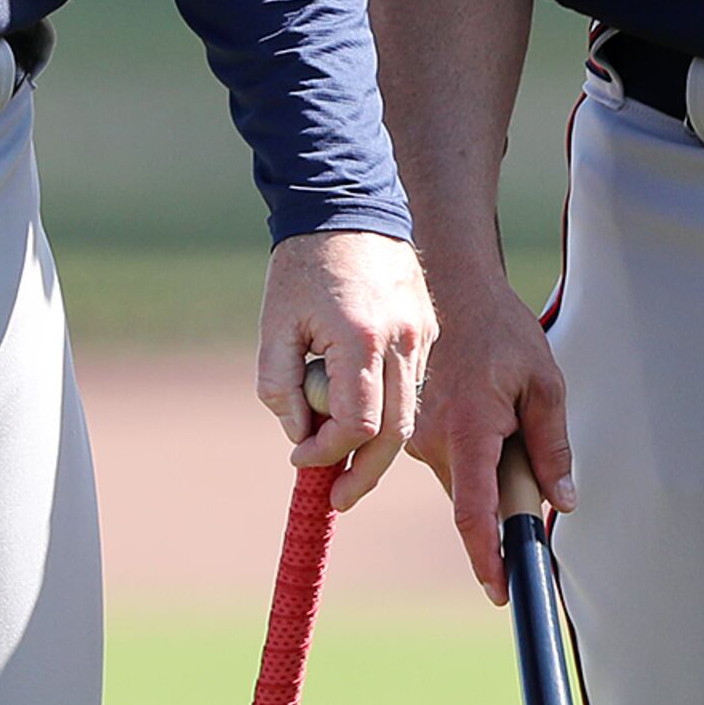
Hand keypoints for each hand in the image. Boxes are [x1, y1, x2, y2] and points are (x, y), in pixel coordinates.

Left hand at [257, 228, 430, 510]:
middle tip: (337, 498)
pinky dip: (388, 410)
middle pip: (394, 433)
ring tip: (345, 467)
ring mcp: (423, 335)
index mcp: (362, 339)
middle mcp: (403, 341)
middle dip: (363, 472)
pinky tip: (361, 418)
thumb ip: (282, 390)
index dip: (326, 452)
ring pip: (409, 414)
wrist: (347, 205)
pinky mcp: (427, 330)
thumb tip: (303, 435)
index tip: (300, 458)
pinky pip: (411, 385)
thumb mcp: (275, 329)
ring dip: (377, 446)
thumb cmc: (304, 266)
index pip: (356, 424)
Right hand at [410, 265, 571, 606]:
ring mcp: (416, 437)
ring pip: (461, 483)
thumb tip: (564, 501)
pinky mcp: (413, 431)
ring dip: (489, 471)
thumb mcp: (544, 383)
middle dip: (501, 505)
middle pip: (471, 504)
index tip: (502, 592)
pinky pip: (450, 462)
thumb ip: (552, 446)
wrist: (449, 288)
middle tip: (529, 459)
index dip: (488, 559)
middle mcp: (432, 440)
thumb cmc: (500, 331)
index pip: (475, 513)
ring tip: (506, 409)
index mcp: (468, 429)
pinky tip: (486, 408)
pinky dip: (474, 454)